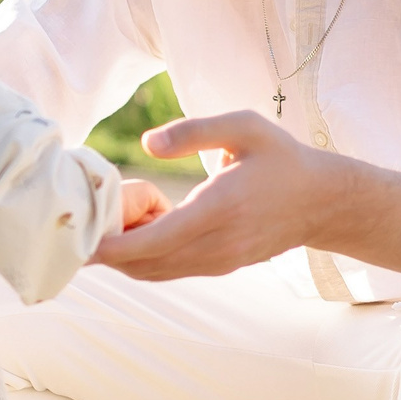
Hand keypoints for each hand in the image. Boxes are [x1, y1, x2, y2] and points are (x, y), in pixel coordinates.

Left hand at [92, 112, 337, 281]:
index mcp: (220, 208)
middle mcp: (218, 244)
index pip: (156, 238)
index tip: (80, 239)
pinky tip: (138, 229)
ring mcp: (219, 262)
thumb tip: (147, 145)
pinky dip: (144, 258)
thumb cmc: (280, 158)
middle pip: (146, 263)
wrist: (321, 202)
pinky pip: (170, 270)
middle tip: (79, 224)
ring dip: (124, 256)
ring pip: (154, 272)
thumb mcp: (244, 127)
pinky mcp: (218, 267)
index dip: (114, 245)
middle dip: (107, 251)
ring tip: (108, 221)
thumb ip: (194, 131)